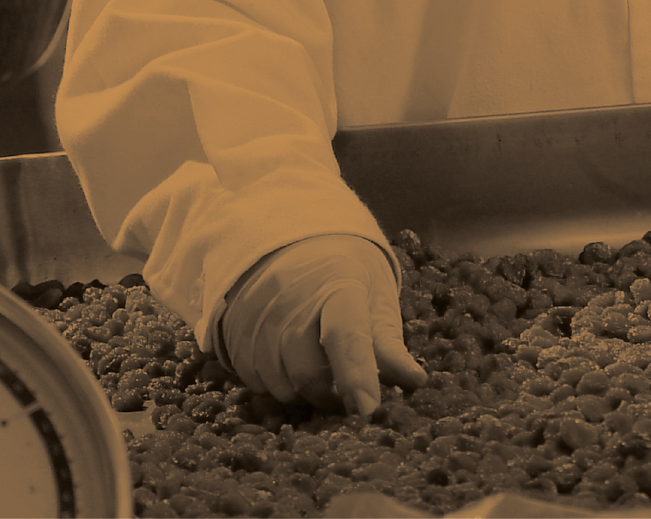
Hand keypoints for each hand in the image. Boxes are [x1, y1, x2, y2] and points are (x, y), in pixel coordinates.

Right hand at [215, 234, 426, 415]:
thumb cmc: (340, 273)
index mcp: (335, 285)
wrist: (283, 239)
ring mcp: (256, 319)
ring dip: (304, 390)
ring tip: (316, 359)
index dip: (357, 376)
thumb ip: (388, 341)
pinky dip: (279, 383)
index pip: (345, 335)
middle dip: (332, 393)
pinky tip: (289, 357)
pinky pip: (258, 385)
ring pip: (283, 386)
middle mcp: (289, 302)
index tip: (368, 411)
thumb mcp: (372, 294)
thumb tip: (416, 381)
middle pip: (309, 373)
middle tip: (346, 386)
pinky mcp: (234, 337)